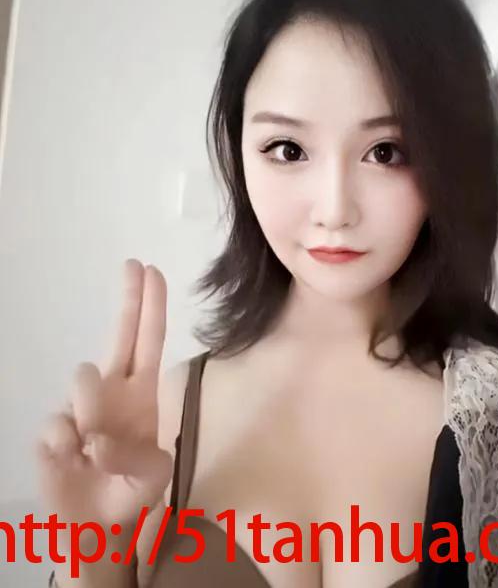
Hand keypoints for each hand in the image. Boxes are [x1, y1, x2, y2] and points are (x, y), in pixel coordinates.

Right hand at [36, 260, 172, 529]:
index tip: (152, 272)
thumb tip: (96, 440)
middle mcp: (111, 389)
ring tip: (97, 453)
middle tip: (133, 264)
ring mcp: (78, 406)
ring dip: (94, 413)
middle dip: (129, 298)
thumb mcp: (153, 477)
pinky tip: (74, 463)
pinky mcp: (52, 430)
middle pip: (119, 334)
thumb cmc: (131, 490)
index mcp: (141, 392)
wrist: (99, 526)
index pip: (149, 341)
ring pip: (83, 379)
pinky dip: (68, 448)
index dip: (152, 307)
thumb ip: (137, 458)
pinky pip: (57, 425)